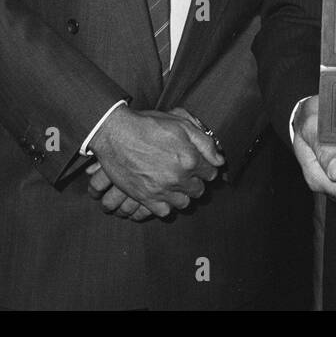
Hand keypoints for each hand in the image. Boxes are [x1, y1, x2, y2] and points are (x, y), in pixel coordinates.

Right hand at [88, 107, 223, 217]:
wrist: (116, 134)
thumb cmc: (148, 125)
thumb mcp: (181, 124)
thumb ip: (205, 142)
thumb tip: (219, 159)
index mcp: (190, 159)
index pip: (211, 173)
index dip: (206, 168)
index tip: (200, 165)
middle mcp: (179, 177)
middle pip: (199, 190)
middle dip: (195, 181)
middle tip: (186, 173)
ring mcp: (162, 190)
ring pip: (184, 203)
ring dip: (182, 195)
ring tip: (175, 184)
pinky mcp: (146, 198)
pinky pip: (164, 212)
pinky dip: (165, 205)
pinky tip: (162, 194)